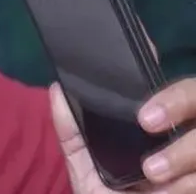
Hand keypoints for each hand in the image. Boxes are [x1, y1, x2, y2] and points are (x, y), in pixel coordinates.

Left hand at [53, 79, 195, 192]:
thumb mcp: (90, 174)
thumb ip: (74, 135)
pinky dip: (189, 182)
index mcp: (164, 134)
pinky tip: (171, 191)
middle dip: (179, 101)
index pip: (179, 94)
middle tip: (146, 121)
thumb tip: (56, 89)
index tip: (146, 58)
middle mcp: (188, 143)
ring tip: (152, 173)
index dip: (169, 80)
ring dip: (182, 154)